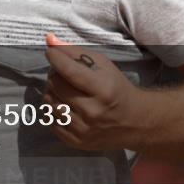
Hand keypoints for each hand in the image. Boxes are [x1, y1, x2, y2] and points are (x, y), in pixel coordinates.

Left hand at [42, 33, 141, 150]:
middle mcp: (92, 112)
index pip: (70, 72)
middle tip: (61, 71)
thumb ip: (76, 52)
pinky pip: (49, 121)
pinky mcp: (75, 142)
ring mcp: (83, 130)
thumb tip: (50, 41)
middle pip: (56, 86)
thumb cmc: (117, 88)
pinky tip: (63, 104)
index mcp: (103, 90)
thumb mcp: (103, 65)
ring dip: (51, 91)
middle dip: (54, 74)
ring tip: (63, 88)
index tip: (50, 52)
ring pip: (49, 103)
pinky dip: (52, 109)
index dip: (56, 59)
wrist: (135, 122)